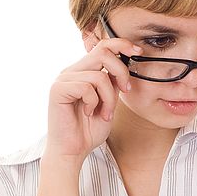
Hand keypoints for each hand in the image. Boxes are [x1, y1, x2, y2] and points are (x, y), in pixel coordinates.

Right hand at [43, 36, 142, 163]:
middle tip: (126, 90)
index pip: (102, 46)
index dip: (121, 44)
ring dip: (109, 97)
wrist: (72, 151)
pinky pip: (86, 86)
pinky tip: (88, 113)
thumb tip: (125, 65)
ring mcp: (63, 79)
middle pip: (102, 52)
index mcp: (83, 71)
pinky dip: (94, 102)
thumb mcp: (109, 103)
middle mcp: (71, 71)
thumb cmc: (88, 131)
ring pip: (98, 74)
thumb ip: (113, 84)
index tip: (138, 52)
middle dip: (121, 71)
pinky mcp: (57, 89)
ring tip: (105, 113)